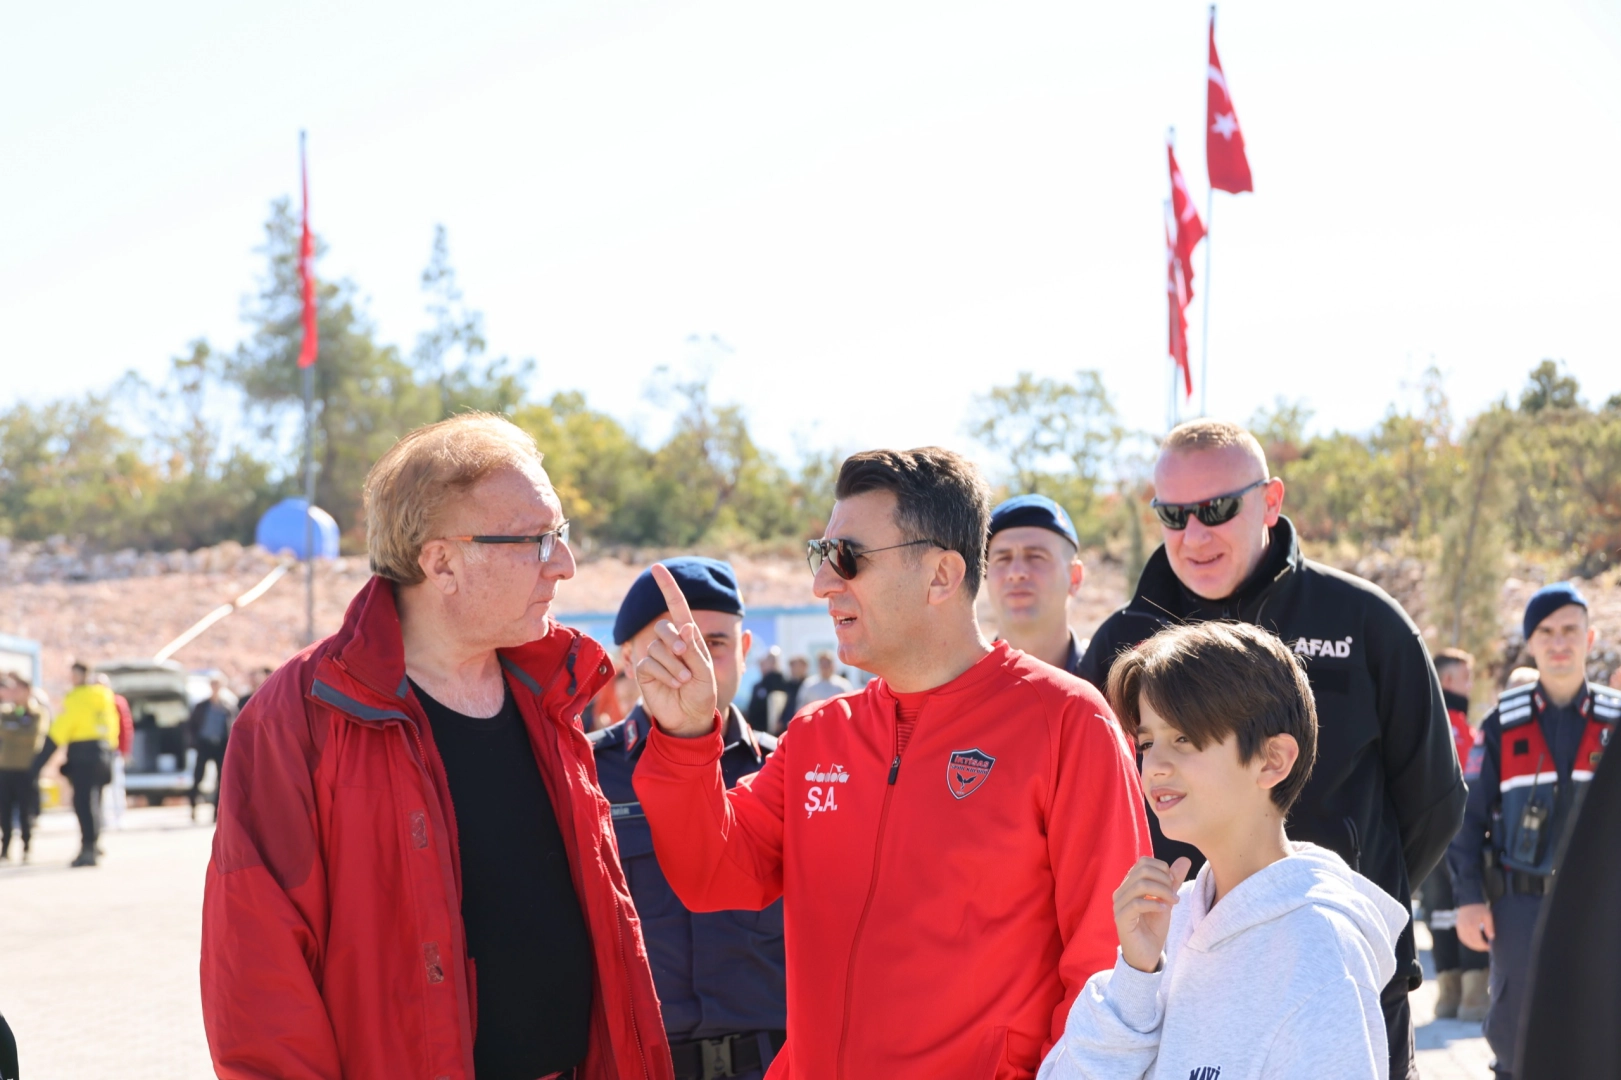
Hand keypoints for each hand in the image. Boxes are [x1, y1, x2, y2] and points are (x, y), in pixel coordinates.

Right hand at [635, 563, 719, 738]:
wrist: (690, 717)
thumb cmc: (702, 693)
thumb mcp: (705, 670)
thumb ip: (695, 649)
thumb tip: (686, 626)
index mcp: (688, 637)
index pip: (677, 606)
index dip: (668, 587)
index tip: (657, 568)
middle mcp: (670, 643)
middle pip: (664, 626)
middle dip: (674, 641)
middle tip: (685, 657)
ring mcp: (655, 656)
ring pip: (656, 647)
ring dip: (673, 664)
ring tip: (684, 680)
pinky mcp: (643, 670)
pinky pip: (649, 663)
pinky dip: (665, 674)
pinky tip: (674, 684)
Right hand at [1114, 856, 1191, 972]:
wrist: (1147, 955)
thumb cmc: (1154, 928)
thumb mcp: (1167, 901)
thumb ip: (1173, 882)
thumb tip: (1185, 859)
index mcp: (1129, 885)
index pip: (1143, 862)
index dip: (1162, 869)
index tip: (1174, 884)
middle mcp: (1121, 892)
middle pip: (1142, 870)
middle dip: (1164, 879)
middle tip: (1174, 895)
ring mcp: (1119, 905)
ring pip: (1140, 885)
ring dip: (1162, 891)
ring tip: (1172, 903)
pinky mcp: (1121, 919)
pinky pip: (1137, 903)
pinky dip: (1155, 904)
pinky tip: (1165, 911)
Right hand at [1455, 902, 1493, 951]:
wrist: (1468, 901)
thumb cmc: (1479, 908)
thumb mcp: (1487, 916)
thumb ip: (1489, 927)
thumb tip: (1491, 938)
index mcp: (1472, 925)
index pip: (1477, 940)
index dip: (1483, 946)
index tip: (1489, 947)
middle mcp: (1464, 927)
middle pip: (1471, 942)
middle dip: (1479, 947)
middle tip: (1486, 948)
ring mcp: (1460, 927)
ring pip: (1466, 941)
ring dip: (1473, 946)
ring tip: (1480, 946)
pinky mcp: (1458, 927)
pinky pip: (1462, 938)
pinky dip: (1467, 942)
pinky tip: (1473, 943)